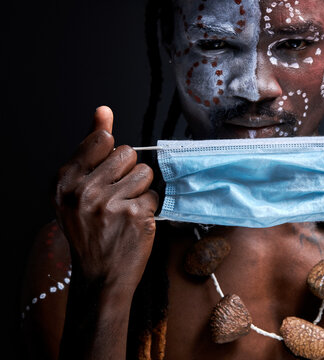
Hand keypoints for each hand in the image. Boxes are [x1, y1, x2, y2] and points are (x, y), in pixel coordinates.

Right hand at [54, 106, 158, 291]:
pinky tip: (133, 224)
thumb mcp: (76, 189)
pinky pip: (154, 196)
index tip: (107, 174)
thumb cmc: (89, 229)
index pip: (103, 140)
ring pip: (145, 172)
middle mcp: (84, 190)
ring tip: (125, 209)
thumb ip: (90, 148)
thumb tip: (104, 110)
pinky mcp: (135, 216)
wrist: (100, 275)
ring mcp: (110, 203)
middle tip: (116, 196)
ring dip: (140, 190)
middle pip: (128, 153)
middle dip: (128, 172)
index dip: (111, 156)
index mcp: (65, 180)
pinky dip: (148, 209)